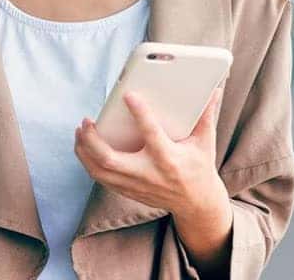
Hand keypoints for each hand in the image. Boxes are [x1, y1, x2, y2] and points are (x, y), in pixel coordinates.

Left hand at [74, 87, 229, 221]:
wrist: (196, 204)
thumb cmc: (199, 168)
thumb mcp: (205, 142)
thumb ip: (206, 116)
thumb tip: (213, 90)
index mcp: (169, 158)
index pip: (151, 134)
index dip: (140, 113)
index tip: (128, 95)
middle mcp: (149, 173)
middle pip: (110, 159)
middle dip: (93, 140)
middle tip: (87, 120)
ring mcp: (136, 185)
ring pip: (99, 171)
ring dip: (84, 151)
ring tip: (80, 131)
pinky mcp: (128, 191)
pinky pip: (101, 179)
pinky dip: (88, 163)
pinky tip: (84, 147)